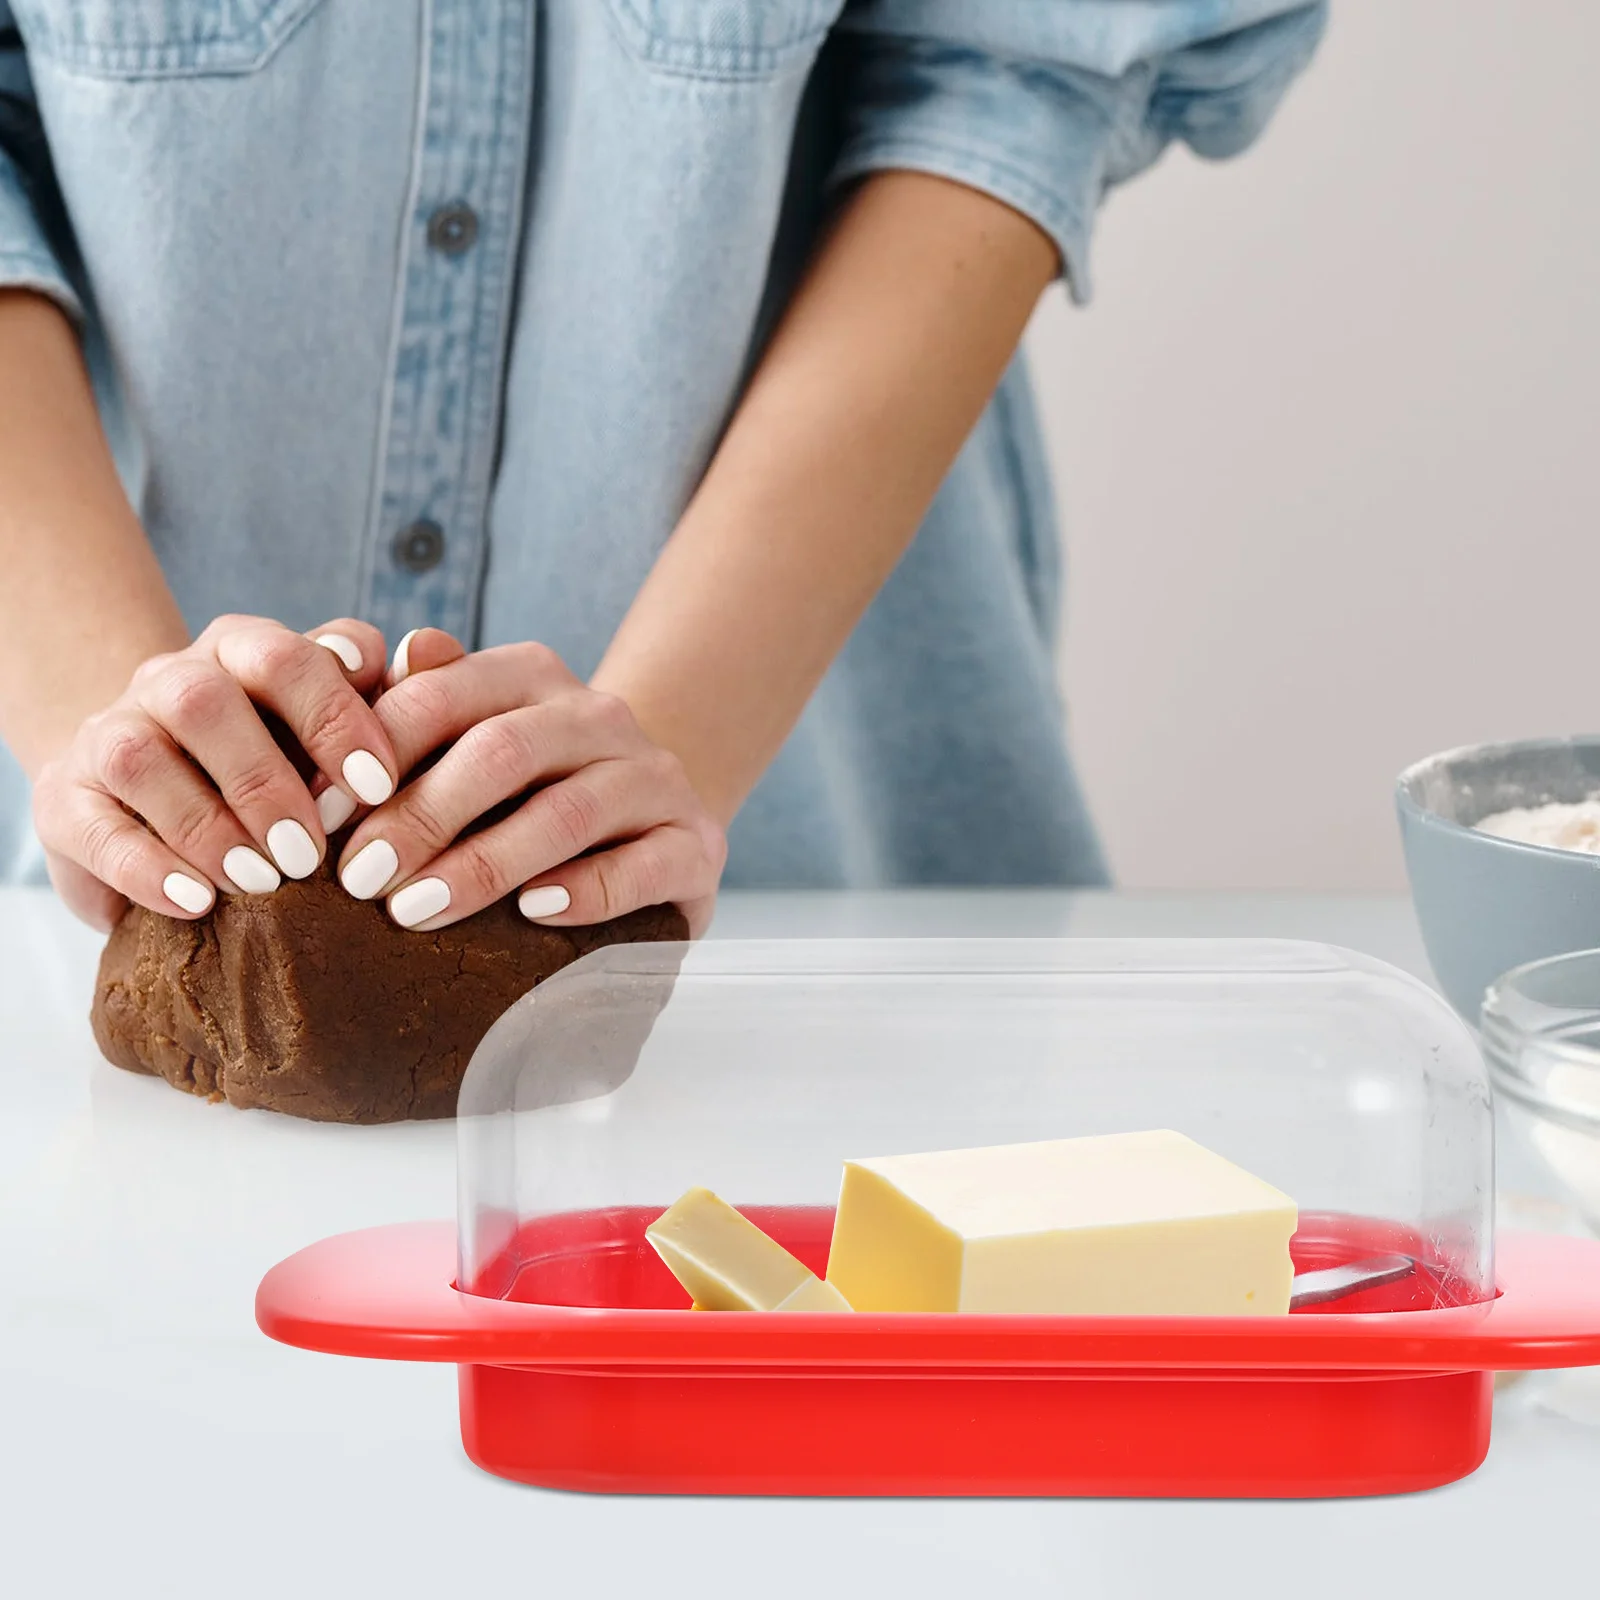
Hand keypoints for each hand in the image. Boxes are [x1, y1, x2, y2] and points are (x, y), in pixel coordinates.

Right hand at [33, 616, 399, 929]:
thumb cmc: (278, 765)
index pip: (290, 655)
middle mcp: (172, 678)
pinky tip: (197, 902)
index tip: (381, 785)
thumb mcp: (334, 734)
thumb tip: (434, 655)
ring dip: (209, 825)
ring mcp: (110, 732)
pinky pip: (93, 825)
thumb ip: (387, 693)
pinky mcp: (66, 800)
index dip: (337, 716)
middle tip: (312, 852)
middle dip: (266, 779)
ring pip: (142, 757)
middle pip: (206, 698)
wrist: (160, 799)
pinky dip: (147, 868)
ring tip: (263, 882)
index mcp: (246, 651)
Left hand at [335, 634, 725, 935]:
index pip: (444, 694)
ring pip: (569, 811)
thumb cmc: (527, 793)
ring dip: (485, 864)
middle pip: (503, 751)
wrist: (647, 828)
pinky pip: (642, 866)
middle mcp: (600, 715)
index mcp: (533, 675)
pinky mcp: (695, 846)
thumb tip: (380, 655)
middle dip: (421, 816)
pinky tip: (533, 914)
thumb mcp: (468, 743)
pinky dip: (585, 890)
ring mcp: (655, 779)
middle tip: (358, 881)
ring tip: (416, 912)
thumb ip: (420, 704)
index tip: (320, 816)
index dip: (375, 752)